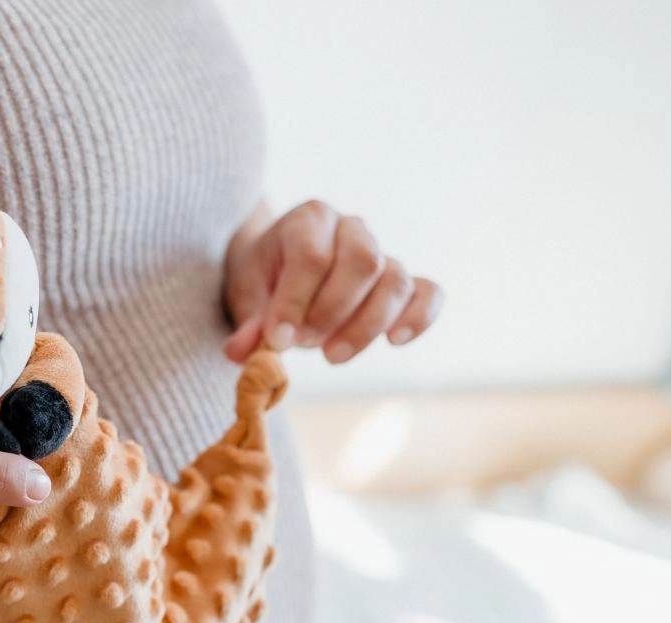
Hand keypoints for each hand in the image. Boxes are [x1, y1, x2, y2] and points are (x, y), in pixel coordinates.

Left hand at [223, 200, 441, 364]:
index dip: (295, 302)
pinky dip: (419, 317)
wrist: (277, 272)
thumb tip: (242, 353)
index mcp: (308, 220)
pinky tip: (394, 340)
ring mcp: (382, 253)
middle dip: (332, 312)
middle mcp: (351, 228)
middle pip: (363, 261)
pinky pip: (429, 293)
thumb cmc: (263, 282)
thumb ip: (248, 324)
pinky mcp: (403, 282)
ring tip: (330, 355)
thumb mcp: (246, 298)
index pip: (312, 255)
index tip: (278, 340)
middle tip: (304, 344)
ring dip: (365, 326)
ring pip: (395, 280)